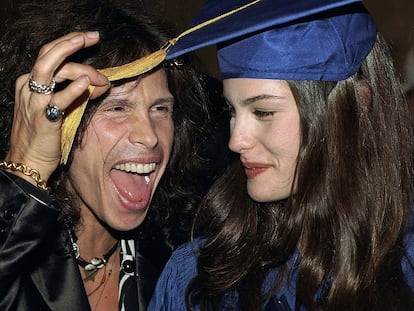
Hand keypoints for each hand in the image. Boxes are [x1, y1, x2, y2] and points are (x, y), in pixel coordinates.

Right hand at [6, 32, 109, 183]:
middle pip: (49, 55)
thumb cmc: (44, 136)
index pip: (50, 55)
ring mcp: (34, 102)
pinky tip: (87, 83)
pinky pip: (59, 99)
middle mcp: (29, 87)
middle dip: (72, 41)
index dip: (70, 43)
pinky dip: (74, 89)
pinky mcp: (44, 118)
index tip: (89, 38)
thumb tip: (100, 83)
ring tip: (102, 75)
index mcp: (30, 83)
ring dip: (81, 67)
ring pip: (53, 70)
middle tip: (93, 36)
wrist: (28, 162)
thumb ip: (75, 93)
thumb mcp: (58, 108)